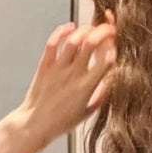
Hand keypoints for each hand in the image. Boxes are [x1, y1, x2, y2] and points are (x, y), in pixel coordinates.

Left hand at [19, 22, 116, 152]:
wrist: (35, 124)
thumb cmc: (62, 122)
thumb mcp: (89, 111)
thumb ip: (102, 93)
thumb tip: (114, 78)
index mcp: (87, 87)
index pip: (107, 60)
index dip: (114, 48)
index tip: (116, 44)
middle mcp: (74, 75)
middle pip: (92, 44)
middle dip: (104, 31)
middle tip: (109, 28)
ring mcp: (58, 69)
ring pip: (74, 40)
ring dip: (86, 30)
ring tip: (91, 29)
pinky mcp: (45, 65)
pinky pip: (53, 43)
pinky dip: (63, 31)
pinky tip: (71, 27)